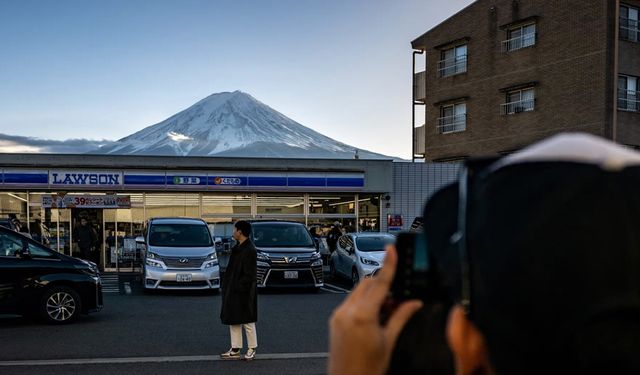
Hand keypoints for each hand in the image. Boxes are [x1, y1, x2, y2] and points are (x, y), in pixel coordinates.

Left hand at [328, 245, 422, 374]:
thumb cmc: (366, 369)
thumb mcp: (389, 341)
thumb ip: (401, 317)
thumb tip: (413, 303)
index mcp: (362, 315)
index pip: (379, 282)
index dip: (388, 264)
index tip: (391, 249)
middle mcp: (346, 312)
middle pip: (367, 283)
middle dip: (383, 286)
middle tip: (397, 300)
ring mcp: (338, 316)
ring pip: (358, 292)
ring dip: (373, 296)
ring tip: (385, 315)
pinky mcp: (334, 320)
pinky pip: (350, 302)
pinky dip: (363, 304)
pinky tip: (373, 319)